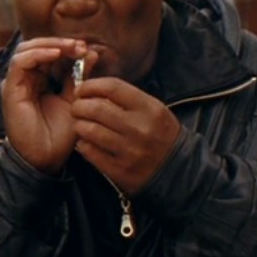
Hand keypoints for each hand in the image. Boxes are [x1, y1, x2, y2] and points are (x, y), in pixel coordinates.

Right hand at [1, 37, 93, 174]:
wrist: (45, 157)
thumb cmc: (59, 134)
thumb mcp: (74, 100)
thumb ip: (79, 77)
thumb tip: (91, 53)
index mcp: (39, 80)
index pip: (49, 53)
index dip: (68, 47)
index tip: (87, 49)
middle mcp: (25, 79)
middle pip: (37, 47)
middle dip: (60, 43)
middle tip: (80, 45)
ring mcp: (16, 83)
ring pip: (26, 49)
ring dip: (50, 45)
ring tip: (70, 48)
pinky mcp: (10, 89)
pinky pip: (20, 62)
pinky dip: (38, 54)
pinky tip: (56, 54)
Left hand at [71, 76, 181, 194]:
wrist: (180, 171)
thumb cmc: (161, 135)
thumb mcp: (154, 111)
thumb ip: (127, 99)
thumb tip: (94, 90)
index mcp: (150, 109)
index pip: (112, 87)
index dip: (90, 85)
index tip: (81, 89)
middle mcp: (140, 128)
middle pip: (95, 108)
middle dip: (79, 106)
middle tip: (76, 108)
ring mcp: (130, 151)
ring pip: (89, 130)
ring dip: (79, 125)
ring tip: (80, 124)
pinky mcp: (120, 170)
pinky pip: (90, 152)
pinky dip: (83, 144)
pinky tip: (86, 142)